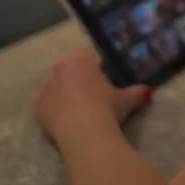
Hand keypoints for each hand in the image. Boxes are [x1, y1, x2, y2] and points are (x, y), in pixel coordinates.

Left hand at [34, 48, 151, 142]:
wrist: (83, 132)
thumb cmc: (106, 107)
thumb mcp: (127, 99)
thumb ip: (137, 92)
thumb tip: (148, 92)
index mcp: (82, 59)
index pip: (86, 53)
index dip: (94, 64)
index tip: (102, 78)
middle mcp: (60, 67)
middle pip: (67, 66)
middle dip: (76, 76)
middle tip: (90, 93)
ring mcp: (45, 86)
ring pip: (53, 83)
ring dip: (62, 91)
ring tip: (76, 107)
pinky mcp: (36, 105)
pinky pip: (43, 102)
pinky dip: (51, 107)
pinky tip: (62, 118)